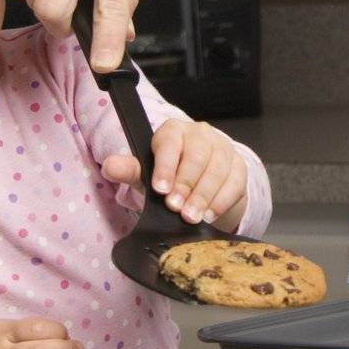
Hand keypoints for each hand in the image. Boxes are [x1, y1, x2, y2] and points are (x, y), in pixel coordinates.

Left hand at [101, 118, 248, 232]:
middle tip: (176, 208)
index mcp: (174, 131)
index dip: (166, 166)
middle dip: (186, 185)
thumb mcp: (147, 174)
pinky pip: (235, 181)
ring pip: (217, 169)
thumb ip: (130, 170)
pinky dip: (222, 200)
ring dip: (204, 195)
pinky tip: (210, 214)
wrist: (198, 181)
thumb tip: (110, 166)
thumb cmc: (169, 175)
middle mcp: (200, 134)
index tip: (161, 189)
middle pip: (197, 156)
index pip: (170, 144)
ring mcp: (222, 148)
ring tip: (191, 217)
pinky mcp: (239, 165)